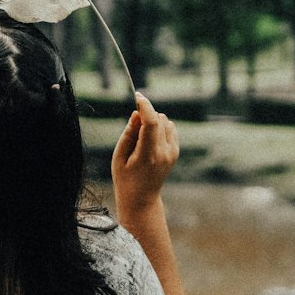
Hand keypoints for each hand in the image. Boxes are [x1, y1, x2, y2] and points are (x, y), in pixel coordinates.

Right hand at [111, 93, 178, 218]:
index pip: (152, 123)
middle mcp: (165, 152)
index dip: (145, 106)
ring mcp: (173, 153)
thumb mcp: (119, 156)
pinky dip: (160, 127)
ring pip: (166, 121)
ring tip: (141, 138)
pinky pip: (170, 128)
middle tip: (133, 127)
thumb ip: (129, 133)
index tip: (137, 96)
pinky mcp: (176, 152)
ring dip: (153, 122)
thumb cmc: (125, 178)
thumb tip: (137, 113)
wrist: (141, 198)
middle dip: (146, 116)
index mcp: (149, 155)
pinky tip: (150, 140)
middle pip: (159, 119)